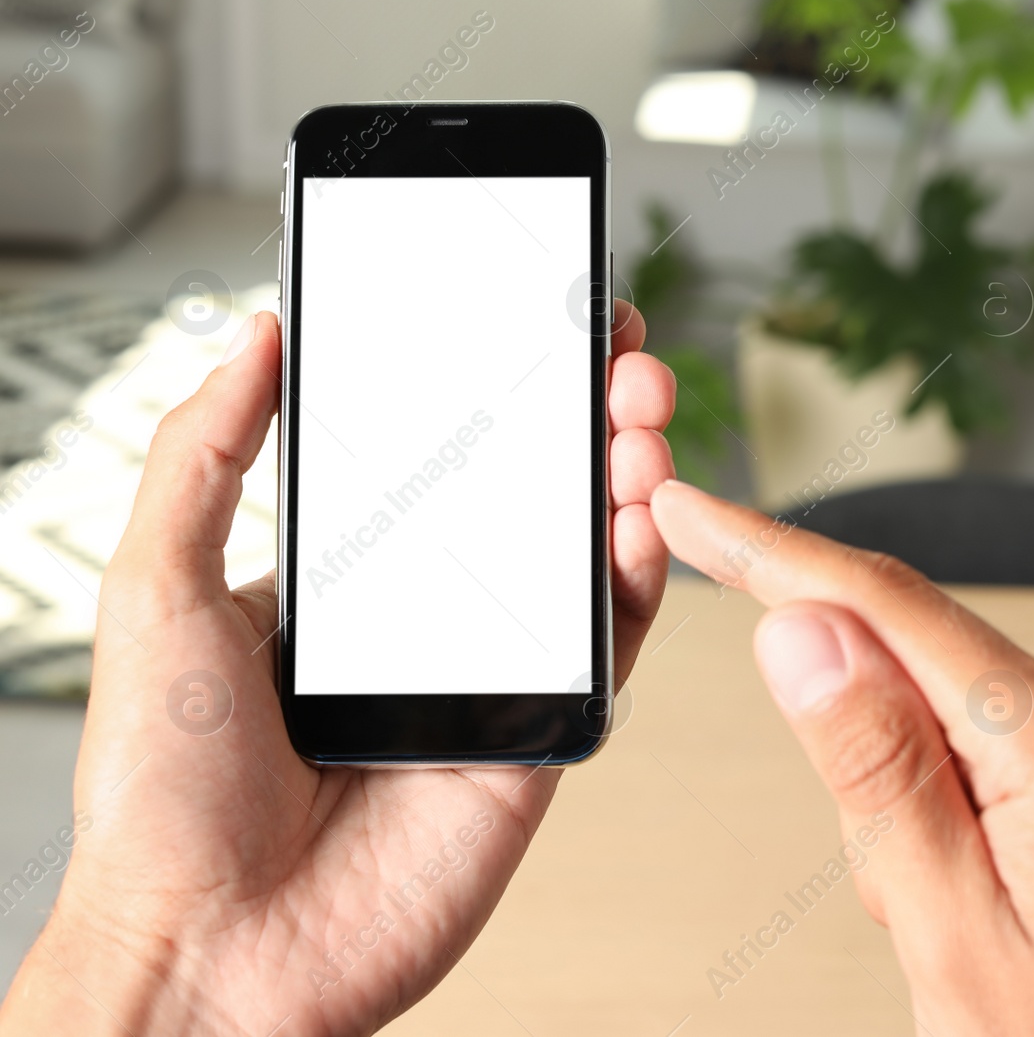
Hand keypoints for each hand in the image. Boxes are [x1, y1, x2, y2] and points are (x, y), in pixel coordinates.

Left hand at [0, 303, 675, 1036]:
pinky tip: (637, 516)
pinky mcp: (540, 741)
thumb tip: (249, 340)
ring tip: (635, 412)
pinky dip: (636, 576)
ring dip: (625, 475)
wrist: (209, 952)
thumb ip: (202, 457)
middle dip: (583, 414)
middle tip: (611, 352)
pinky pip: (605, 647)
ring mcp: (493, 678)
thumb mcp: (155, 590)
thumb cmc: (160, 792)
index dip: (499, 387)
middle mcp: (434, 620)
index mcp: (350, 580)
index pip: (445, 459)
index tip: (538, 322)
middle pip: (533, 496)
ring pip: (584, 558)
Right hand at [650, 480, 1033, 1035]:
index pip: (887, 604)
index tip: (691, 510)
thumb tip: (803, 627)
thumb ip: (875, 774)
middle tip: (899, 901)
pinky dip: (970, 823)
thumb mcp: (953, 938)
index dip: (772, 552)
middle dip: (870, 768)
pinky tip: (999, 915)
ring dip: (923, 815)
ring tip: (967, 940)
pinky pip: (1015, 763)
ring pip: (964, 728)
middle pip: (925, 675)